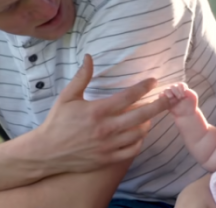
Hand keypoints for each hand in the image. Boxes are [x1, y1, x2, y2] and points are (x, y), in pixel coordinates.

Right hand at [36, 54, 168, 172]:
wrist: (46, 152)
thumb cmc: (57, 122)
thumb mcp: (67, 97)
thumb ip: (81, 77)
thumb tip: (89, 57)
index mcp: (97, 110)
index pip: (128, 96)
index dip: (144, 87)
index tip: (153, 81)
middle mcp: (106, 128)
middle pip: (141, 115)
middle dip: (159, 105)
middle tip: (170, 98)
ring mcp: (108, 145)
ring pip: (139, 133)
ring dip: (148, 123)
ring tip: (149, 115)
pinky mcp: (107, 159)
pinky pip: (131, 150)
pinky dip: (139, 141)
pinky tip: (138, 134)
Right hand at [160, 82, 198, 117]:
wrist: (186, 114)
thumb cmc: (191, 105)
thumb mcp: (193, 97)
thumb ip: (190, 92)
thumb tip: (183, 90)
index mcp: (182, 88)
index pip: (180, 84)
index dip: (181, 88)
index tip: (184, 95)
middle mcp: (175, 90)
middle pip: (173, 86)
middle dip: (176, 91)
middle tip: (179, 97)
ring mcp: (169, 95)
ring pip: (166, 90)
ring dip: (168, 92)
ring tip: (171, 97)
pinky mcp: (165, 100)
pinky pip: (161, 96)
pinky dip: (162, 97)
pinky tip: (167, 100)